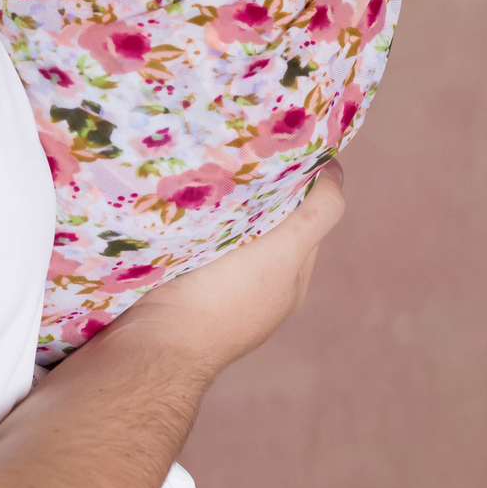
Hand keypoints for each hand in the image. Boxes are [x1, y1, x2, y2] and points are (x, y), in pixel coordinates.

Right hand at [109, 160, 345, 381]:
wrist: (152, 344)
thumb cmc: (223, 297)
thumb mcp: (286, 252)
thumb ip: (316, 215)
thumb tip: (334, 170)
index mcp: (289, 278)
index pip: (306, 215)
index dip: (299, 179)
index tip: (278, 142)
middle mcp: (256, 285)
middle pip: (265, 217)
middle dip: (257, 184)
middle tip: (237, 146)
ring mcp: (211, 286)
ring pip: (225, 225)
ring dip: (219, 199)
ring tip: (203, 167)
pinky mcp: (173, 281)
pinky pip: (190, 236)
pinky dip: (189, 217)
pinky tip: (176, 201)